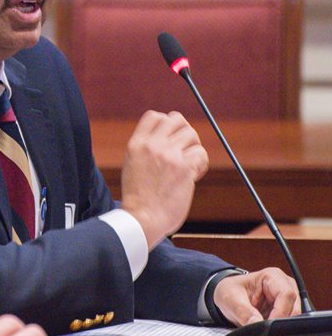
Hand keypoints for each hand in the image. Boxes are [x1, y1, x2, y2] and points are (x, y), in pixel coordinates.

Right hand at [120, 111, 208, 248]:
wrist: (141, 219)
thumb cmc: (138, 197)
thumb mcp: (133, 165)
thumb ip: (147, 150)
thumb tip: (167, 138)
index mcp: (136, 144)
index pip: (154, 116)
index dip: (166, 124)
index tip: (169, 139)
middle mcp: (152, 145)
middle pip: (176, 119)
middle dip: (184, 131)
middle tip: (183, 149)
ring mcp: (169, 155)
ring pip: (192, 134)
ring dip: (193, 148)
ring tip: (188, 164)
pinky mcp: (184, 168)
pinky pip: (201, 154)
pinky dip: (201, 164)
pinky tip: (193, 175)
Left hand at [214, 268, 300, 325]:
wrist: (226, 296)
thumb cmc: (229, 291)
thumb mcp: (230, 300)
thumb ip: (244, 312)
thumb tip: (257, 324)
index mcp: (273, 276)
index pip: (287, 295)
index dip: (280, 313)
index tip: (267, 325)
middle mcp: (285, 285)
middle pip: (295, 308)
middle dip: (281, 321)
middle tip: (264, 329)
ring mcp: (289, 298)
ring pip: (295, 318)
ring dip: (280, 325)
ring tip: (263, 325)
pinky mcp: (288, 310)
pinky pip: (290, 323)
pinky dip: (279, 328)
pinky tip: (268, 327)